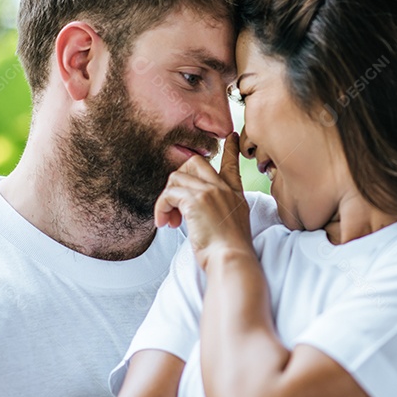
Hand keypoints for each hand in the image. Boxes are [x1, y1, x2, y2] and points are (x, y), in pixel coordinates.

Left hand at [155, 132, 253, 269]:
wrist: (231, 260)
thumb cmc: (230, 252)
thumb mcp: (233, 227)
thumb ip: (221, 213)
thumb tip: (200, 213)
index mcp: (235, 195)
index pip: (232, 164)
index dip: (229, 149)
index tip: (230, 136)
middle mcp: (223, 189)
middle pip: (196, 162)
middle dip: (179, 178)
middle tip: (175, 203)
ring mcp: (210, 192)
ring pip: (177, 177)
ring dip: (166, 199)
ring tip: (168, 220)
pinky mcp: (195, 200)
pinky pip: (168, 194)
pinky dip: (161, 208)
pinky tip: (164, 223)